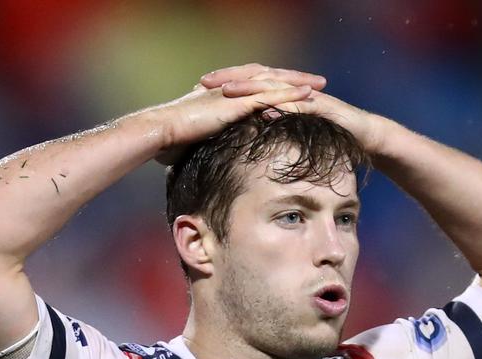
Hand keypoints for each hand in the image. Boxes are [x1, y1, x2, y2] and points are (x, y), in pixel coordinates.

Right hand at [142, 65, 325, 163]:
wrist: (162, 132)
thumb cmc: (175, 140)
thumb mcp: (201, 138)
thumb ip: (215, 140)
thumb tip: (218, 158)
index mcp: (224, 93)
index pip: (256, 84)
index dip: (277, 86)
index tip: (296, 91)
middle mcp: (231, 88)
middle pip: (269, 77)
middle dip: (294, 78)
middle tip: (318, 82)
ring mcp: (234, 93)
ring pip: (272, 82)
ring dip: (297, 83)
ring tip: (319, 85)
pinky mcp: (236, 103)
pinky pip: (268, 95)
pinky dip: (289, 94)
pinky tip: (307, 95)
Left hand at [201, 68, 391, 155]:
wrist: (366, 136)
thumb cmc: (331, 138)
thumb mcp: (295, 135)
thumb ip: (274, 131)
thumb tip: (247, 137)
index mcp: (283, 95)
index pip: (249, 84)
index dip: (225, 84)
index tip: (200, 89)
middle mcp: (292, 90)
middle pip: (256, 78)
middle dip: (229, 79)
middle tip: (204, 83)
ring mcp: (307, 96)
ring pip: (273, 88)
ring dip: (249, 89)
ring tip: (227, 92)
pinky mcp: (321, 106)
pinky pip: (297, 105)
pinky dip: (280, 106)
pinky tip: (263, 110)